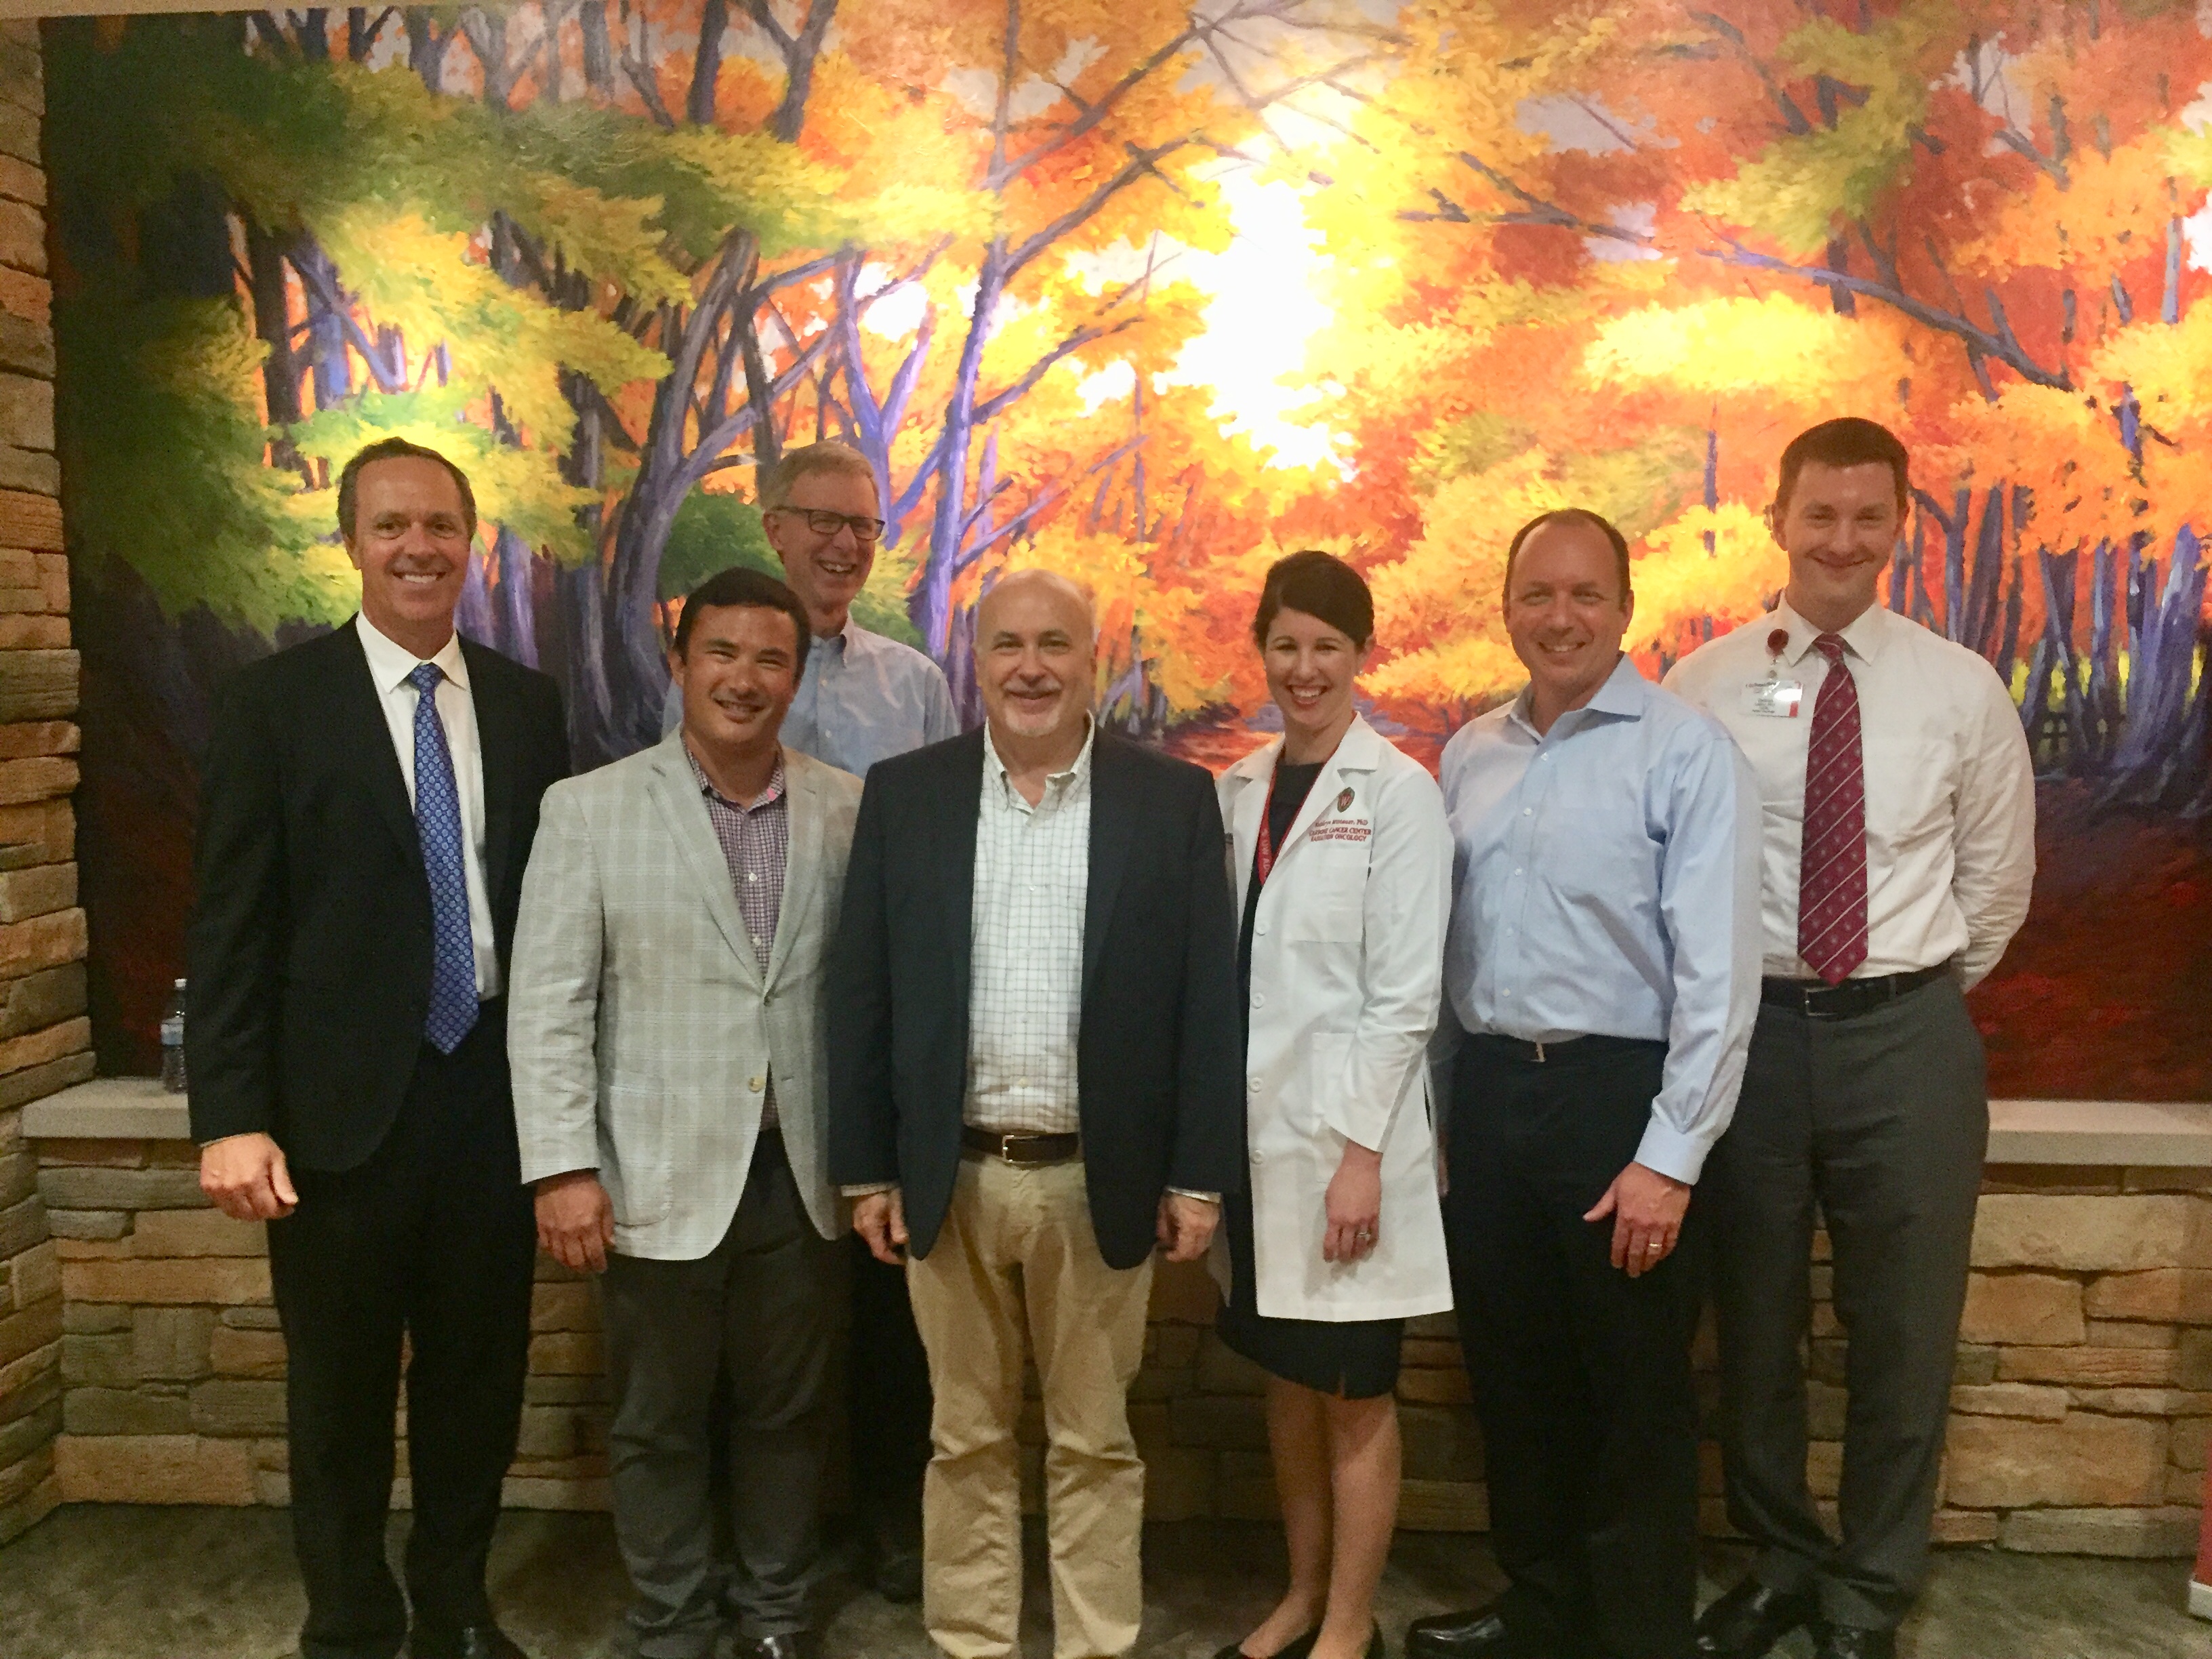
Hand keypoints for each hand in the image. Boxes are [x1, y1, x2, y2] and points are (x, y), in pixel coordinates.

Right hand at [199, 1133, 297, 1221]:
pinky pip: (222, 1206)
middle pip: (251, 1215)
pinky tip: (242, 1198)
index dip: (280, 1212)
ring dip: (249, 1213)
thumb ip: (283, 1182)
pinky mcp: (207, 1188)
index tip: (287, 1208)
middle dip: (266, 1213)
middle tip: (273, 1204)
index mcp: (253, 1182)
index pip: (267, 1210)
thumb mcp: (276, 1158)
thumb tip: (291, 1202)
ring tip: (258, 1203)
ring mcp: (218, 1190)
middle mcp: (233, 1189)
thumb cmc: (256, 1143)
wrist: (227, 1129)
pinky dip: (234, 1207)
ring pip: (235, 1214)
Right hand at [535, 1170, 615, 1273]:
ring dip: (569, 1264)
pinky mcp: (541, 1227)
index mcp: (588, 1227)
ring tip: (575, 1264)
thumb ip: (607, 1226)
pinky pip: (546, 1248)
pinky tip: (560, 1254)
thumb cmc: (588, 1187)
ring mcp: (554, 1232)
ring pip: (560, 1258)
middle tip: (588, 1269)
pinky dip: (554, 1254)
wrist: (562, 1174)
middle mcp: (570, 1234)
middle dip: (584, 1268)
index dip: (598, 1264)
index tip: (601, 1268)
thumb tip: (610, 1245)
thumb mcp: (605, 1203)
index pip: (594, 1254)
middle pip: (576, 1261)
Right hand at [852, 1188, 908, 1265]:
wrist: (869, 1173)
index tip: (905, 1259)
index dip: (892, 1259)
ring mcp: (858, 1221)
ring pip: (873, 1237)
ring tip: (899, 1232)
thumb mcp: (896, 1206)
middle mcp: (861, 1228)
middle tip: (905, 1244)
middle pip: (876, 1245)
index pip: (879, 1252)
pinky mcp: (858, 1215)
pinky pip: (870, 1229)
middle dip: (890, 1248)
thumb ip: (898, 1225)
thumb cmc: (884, 1190)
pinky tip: (890, 1222)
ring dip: (886, 1238)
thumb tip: (903, 1242)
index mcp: (869, 1228)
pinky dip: (881, 1230)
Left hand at [1156, 1193, 1218, 1262]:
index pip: (1184, 1252)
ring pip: (1204, 1246)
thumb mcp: (1164, 1210)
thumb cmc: (1177, 1192)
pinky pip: (1208, 1237)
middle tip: (1172, 1250)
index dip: (1174, 1257)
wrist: (1196, 1176)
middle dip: (1183, 1255)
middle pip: (1196, 1252)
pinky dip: (1199, 1240)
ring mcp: (1213, 1226)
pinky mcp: (1216, 1220)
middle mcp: (1204, 1230)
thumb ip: (1163, 1228)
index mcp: (1190, 1228)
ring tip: (1181, 1243)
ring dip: (1192, 1248)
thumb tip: (1163, 1242)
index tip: (1165, 1254)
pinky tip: (1190, 1235)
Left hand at [1323, 1140, 1382, 1263]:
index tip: (1328, 1259)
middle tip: (1342, 1260)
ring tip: (1354, 1256)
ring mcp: (1364, 1221)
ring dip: (1357, 1253)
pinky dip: (1371, 1244)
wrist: (1360, 1169)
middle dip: (1343, 1257)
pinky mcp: (1375, 1217)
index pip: (1330, 1243)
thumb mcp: (1329, 1198)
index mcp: (1335, 1218)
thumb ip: (1331, 1215)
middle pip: (1346, 1248)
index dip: (1329, 1254)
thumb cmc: (1341, 1181)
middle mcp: (1349, 1223)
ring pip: (1361, 1245)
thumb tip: (1334, 1228)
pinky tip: (1368, 1246)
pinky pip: (1374, 1236)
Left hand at [1583, 1161, 1690, 1277]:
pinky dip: (1664, 1253)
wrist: (1665, 1167)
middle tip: (1632, 1273)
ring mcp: (1659, 1227)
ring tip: (1645, 1269)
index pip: (1619, 1243)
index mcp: (1625, 1218)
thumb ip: (1602, 1206)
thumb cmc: (1637, 1176)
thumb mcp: (1615, 1188)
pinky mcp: (1674, 1225)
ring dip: (1648, 1263)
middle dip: (1633, 1264)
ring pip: (1653, 1251)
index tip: (1617, 1264)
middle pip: (1636, 1251)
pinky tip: (1660, 1257)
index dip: (1617, 1256)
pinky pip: (1669, 1244)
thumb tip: (1587, 1218)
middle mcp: (1642, 1226)